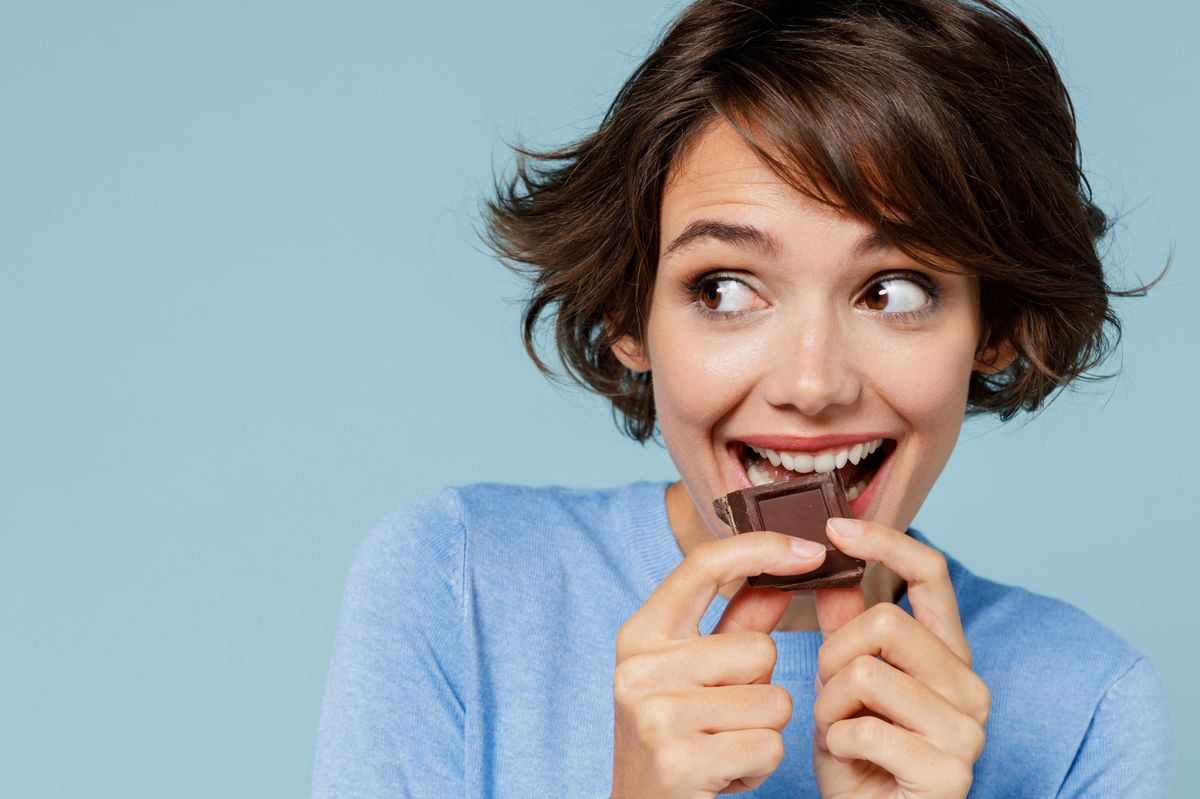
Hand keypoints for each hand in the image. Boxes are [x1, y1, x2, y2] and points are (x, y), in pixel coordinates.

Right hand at [611, 531, 827, 796]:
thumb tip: (788, 571)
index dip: (761, 549)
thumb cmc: (679, 742)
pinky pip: (769, 745)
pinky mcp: (680, 761)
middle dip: (761, 688)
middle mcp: (638, 669)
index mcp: (640, 636)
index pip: (703, 567)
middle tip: (722, 721)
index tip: (813, 549)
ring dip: (764, 731)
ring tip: (723, 749)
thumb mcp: (697, 677)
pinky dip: (759, 767)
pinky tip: (725, 777)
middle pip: (758, 648)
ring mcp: (655, 715)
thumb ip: (737, 624)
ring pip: (773, 700)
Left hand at [811, 518, 990, 798]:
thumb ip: (848, 629)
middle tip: (831, 695)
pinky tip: (852, 761)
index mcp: (947, 656)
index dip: (885, 541)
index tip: (835, 529)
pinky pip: (864, 729)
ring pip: (866, 672)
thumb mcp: (846, 686)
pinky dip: (838, 745)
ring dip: (831, 706)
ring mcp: (967, 730)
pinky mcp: (950, 772)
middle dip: (833, 655)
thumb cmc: (862, 760)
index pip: (931, 573)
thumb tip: (833, 568)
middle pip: (883, 620)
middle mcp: (969, 685)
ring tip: (840, 732)